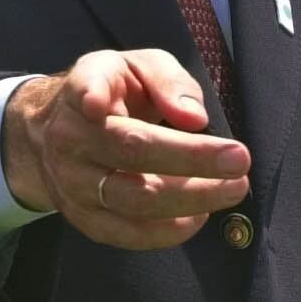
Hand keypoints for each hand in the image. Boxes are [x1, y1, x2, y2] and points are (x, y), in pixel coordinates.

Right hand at [0, 49, 249, 249]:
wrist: (61, 133)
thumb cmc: (115, 94)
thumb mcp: (141, 68)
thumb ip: (169, 82)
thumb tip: (194, 118)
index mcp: (82, 90)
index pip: (86, 90)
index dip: (91, 94)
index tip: (98, 104)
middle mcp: (69, 139)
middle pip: (130, 152)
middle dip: (191, 158)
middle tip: (239, 159)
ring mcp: (72, 183)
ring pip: (133, 200)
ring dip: (190, 199)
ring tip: (231, 189)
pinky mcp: (84, 218)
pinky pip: (128, 233)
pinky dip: (169, 230)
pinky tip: (199, 215)